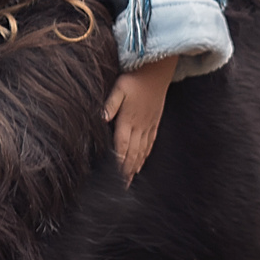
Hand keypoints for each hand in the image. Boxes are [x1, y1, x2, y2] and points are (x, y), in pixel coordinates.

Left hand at [101, 55, 180, 184]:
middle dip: (126, 171)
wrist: (158, 72)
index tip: (115, 177)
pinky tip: (140, 164)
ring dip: (135, 167)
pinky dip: (144, 156)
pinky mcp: (154, 123)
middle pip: (132, 154)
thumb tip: (101, 118)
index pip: (122, 147)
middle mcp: (139, 126)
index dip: (118, 163)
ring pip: (141, 151)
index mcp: (128, 120)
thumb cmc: (135, 79)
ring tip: (129, 181)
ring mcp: (148, 126)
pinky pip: (150, 144)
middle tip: (120, 187)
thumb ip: (110, 104)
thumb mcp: (119, 87)